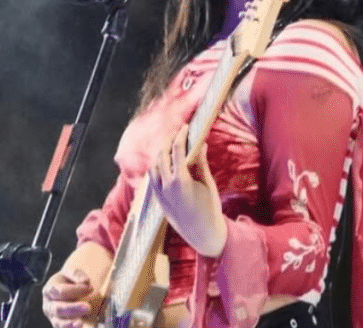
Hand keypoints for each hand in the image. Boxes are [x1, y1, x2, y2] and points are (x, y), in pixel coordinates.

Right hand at [42, 268, 91, 327]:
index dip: (74, 290)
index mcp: (49, 290)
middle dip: (73, 308)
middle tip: (88, 307)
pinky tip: (79, 326)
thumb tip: (85, 282)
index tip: (89, 288)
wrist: (70, 289)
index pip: (59, 291)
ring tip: (80, 323)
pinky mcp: (59, 325)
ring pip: (58, 322)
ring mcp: (53, 317)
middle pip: (58, 308)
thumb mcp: (71, 273)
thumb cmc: (70, 281)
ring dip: (70, 323)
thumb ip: (77, 274)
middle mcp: (48, 305)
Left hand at [147, 124, 227, 256]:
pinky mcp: (158, 200)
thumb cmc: (210, 209)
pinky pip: (152, 179)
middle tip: (177, 134)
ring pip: (153, 166)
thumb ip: (201, 163)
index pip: (177, 150)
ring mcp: (160, 194)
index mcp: (180, 180)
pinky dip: (157, 167)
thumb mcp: (208, 184)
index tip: (185, 127)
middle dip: (168, 142)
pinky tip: (165, 164)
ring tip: (171, 148)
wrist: (202, 234)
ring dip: (160, 154)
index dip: (180, 136)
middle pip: (161, 155)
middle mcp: (166, 185)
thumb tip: (200, 145)